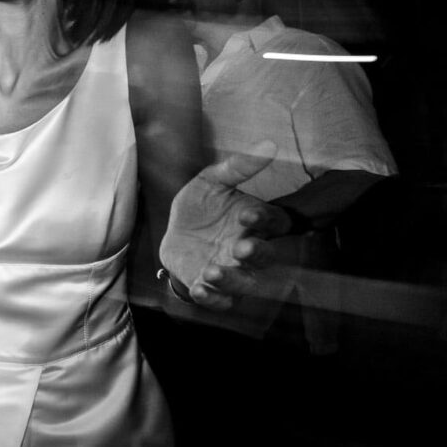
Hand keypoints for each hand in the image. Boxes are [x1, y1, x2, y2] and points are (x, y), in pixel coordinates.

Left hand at [160, 145, 291, 309]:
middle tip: (241, 247)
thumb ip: (236, 167)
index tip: (248, 213)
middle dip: (256, 254)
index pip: (273, 222)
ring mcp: (234, 271)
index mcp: (256, 222)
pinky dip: (212, 298)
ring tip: (212, 270)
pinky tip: (199, 289)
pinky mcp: (214, 288)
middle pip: (266, 257)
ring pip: (247, 284)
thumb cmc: (199, 207)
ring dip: (233, 280)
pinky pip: (221, 301)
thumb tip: (269, 145)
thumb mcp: (210, 182)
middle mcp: (250, 249)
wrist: (174, 234)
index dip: (265, 219)